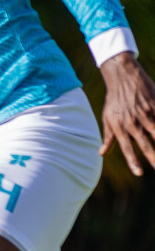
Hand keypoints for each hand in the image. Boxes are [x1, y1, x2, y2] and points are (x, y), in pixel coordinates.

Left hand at [100, 52, 154, 175]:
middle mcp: (132, 122)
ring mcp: (145, 113)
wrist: (122, 77)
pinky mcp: (154, 104)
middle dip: (153, 157)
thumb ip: (107, 137)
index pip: (127, 148)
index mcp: (120, 127)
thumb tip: (101, 153)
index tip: (139, 174)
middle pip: (145, 144)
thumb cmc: (114, 100)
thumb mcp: (107, 118)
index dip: (133, 161)